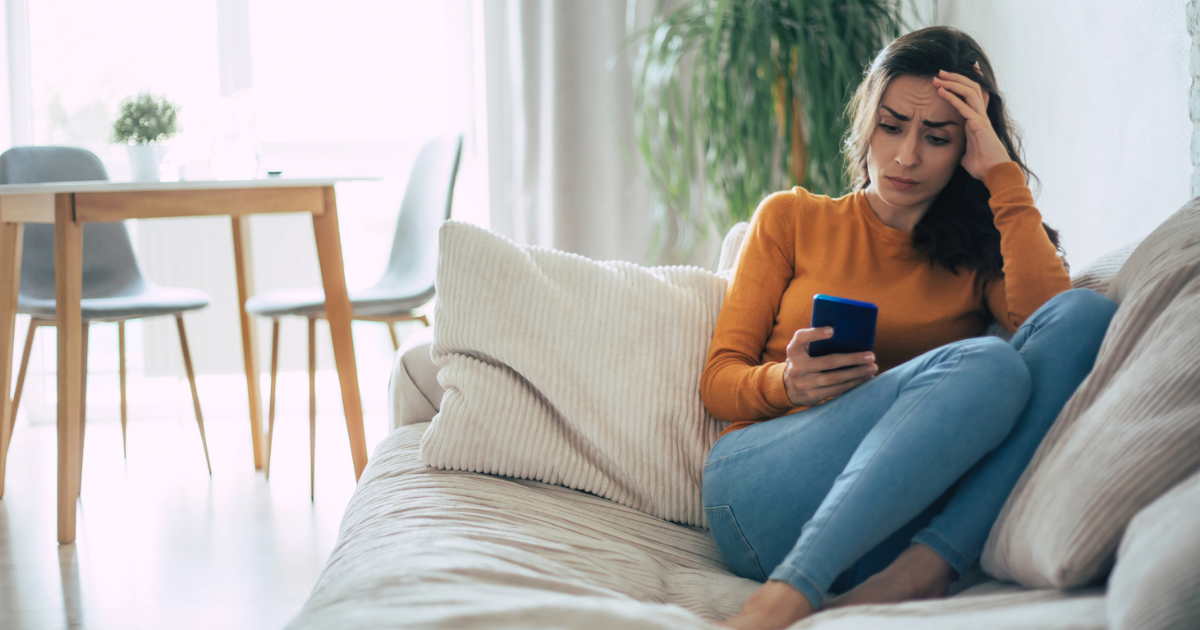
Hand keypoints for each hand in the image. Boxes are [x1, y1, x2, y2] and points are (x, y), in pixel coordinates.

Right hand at [782, 327, 877, 405]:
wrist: (787, 387)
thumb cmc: (801, 361)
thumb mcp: (799, 348)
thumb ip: (813, 339)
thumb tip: (841, 333)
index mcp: (794, 350)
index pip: (801, 338)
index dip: (816, 334)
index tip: (832, 331)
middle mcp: (797, 367)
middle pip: (829, 362)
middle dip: (852, 359)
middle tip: (871, 356)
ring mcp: (805, 383)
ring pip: (836, 378)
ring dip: (857, 374)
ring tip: (872, 368)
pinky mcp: (813, 395)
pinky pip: (836, 390)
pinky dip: (852, 384)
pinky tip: (864, 379)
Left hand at [932, 64, 1010, 179]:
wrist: (994, 174)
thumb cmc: (981, 166)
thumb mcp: (966, 155)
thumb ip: (961, 149)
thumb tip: (956, 154)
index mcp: (976, 120)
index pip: (972, 95)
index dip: (963, 83)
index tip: (950, 75)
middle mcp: (980, 116)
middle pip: (971, 88)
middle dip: (955, 78)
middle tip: (939, 72)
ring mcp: (981, 119)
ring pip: (969, 92)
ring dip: (953, 83)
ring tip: (939, 78)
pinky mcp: (980, 125)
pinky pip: (965, 107)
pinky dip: (953, 98)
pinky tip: (942, 92)